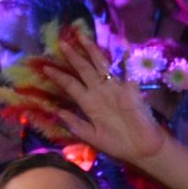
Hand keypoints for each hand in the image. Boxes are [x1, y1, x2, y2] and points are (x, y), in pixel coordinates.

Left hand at [14, 25, 169, 166]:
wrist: (142, 150)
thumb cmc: (118, 145)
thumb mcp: (93, 138)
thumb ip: (77, 125)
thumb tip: (59, 112)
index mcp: (89, 104)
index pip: (71, 86)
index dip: (59, 76)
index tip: (45, 68)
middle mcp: (101, 93)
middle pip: (84, 70)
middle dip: (73, 56)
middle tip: (61, 42)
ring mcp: (116, 89)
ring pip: (102, 66)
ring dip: (92, 51)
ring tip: (82, 37)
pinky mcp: (131, 91)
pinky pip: (128, 72)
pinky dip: (127, 60)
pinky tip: (124, 47)